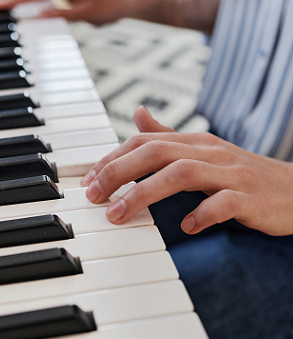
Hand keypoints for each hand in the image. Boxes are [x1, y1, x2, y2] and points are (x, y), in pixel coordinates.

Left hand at [80, 106, 292, 235]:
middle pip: (157, 152)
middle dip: (119, 172)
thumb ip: (168, 134)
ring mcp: (231, 174)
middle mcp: (209, 152)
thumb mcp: (203, 150)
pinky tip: (186, 225)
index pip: (144, 141)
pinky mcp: (251, 198)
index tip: (88, 181)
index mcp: (195, 142)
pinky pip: (224, 203)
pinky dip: (203, 213)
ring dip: (145, 193)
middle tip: (93, 196)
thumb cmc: (243, 173)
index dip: (112, 159)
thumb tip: (137, 113)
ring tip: (120, 214)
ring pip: (183, 173)